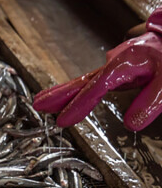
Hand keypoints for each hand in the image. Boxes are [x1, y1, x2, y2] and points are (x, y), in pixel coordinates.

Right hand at [33, 31, 161, 130]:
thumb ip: (151, 102)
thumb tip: (131, 124)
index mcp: (124, 65)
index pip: (96, 88)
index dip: (78, 105)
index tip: (63, 120)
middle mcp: (114, 63)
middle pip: (81, 81)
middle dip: (58, 94)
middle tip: (37, 105)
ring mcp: (114, 65)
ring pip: (83, 80)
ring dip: (63, 92)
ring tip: (42, 102)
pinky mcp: (118, 69)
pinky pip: (92, 80)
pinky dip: (77, 88)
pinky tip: (70, 95)